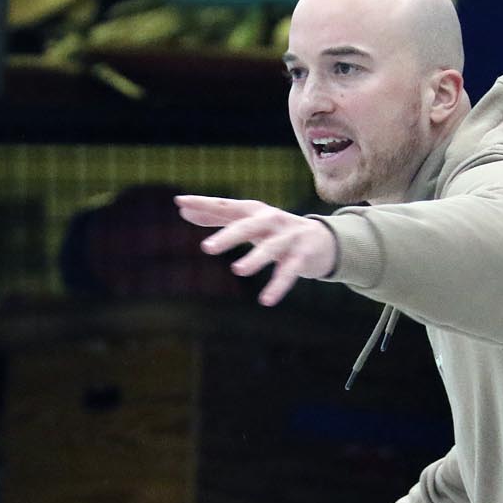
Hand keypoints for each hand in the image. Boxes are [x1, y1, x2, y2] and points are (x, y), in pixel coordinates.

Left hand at [175, 195, 336, 306]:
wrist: (321, 239)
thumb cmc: (274, 229)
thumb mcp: (247, 221)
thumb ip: (216, 215)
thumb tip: (183, 210)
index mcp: (254, 210)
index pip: (225, 205)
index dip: (204, 203)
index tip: (180, 202)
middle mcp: (271, 220)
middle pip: (248, 225)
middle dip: (228, 236)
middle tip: (207, 248)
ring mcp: (288, 237)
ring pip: (270, 248)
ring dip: (255, 258)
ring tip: (238, 270)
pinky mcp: (302, 256)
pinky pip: (289, 272)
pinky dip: (277, 286)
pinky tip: (265, 300)